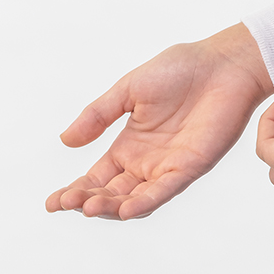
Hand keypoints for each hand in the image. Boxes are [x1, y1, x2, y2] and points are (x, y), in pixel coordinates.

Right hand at [46, 23, 273, 219]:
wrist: (221, 64)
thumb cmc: (179, 71)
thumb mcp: (127, 91)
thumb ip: (98, 116)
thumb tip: (65, 141)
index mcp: (129, 146)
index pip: (97, 177)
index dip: (75, 191)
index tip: (52, 202)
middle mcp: (147, 162)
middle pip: (112, 193)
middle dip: (87, 201)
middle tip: (65, 204)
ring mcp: (169, 167)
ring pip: (136, 198)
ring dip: (112, 206)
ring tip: (88, 207)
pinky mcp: (191, 166)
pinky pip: (166, 190)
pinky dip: (146, 202)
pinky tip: (126, 210)